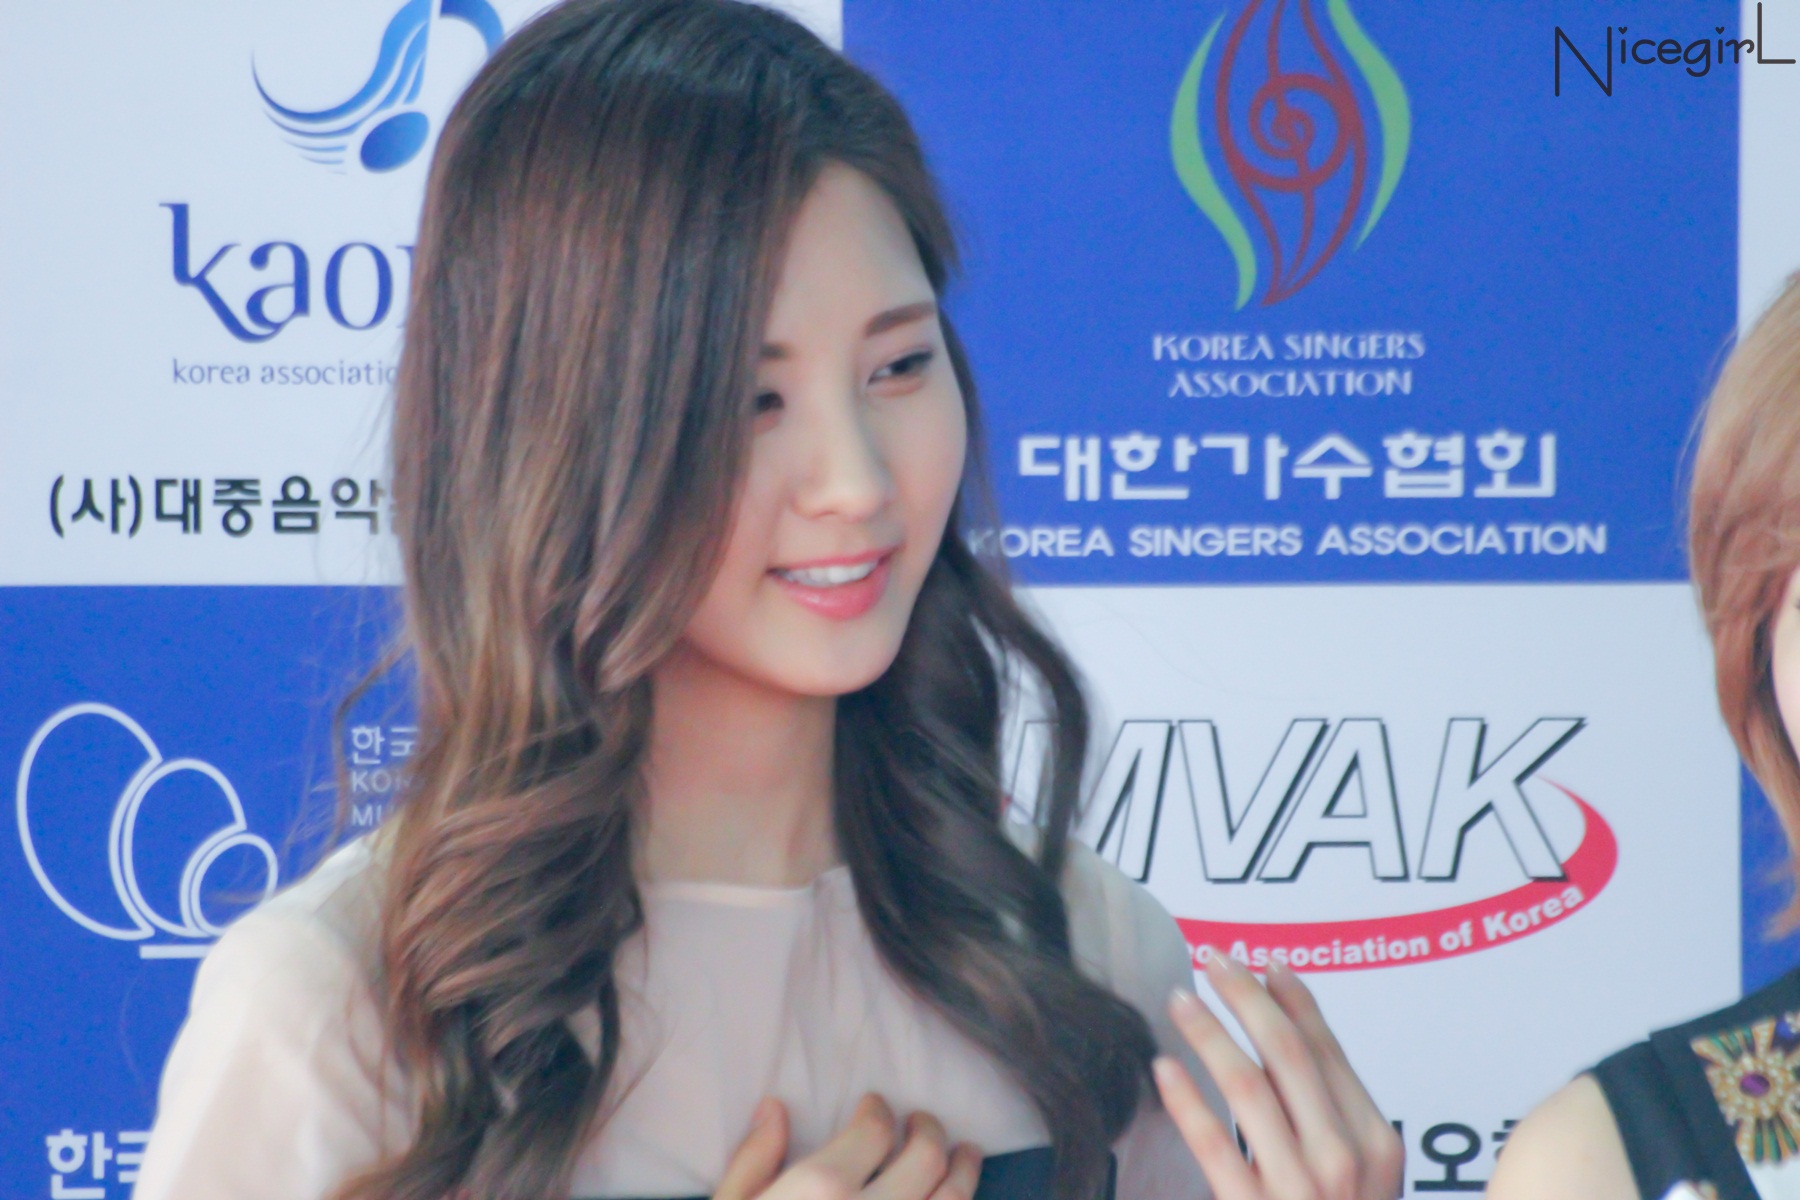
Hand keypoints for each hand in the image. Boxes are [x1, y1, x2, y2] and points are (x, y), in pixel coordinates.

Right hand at [715, 1093, 982, 1199]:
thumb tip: (773, 1108)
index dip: (880, 1112)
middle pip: (928, 1159)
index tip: (875, 1105)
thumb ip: (752, 1161)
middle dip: (930, 1132)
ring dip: (967, 1172)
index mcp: (822, 1187)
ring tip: (967, 1156)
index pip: (875, 1129)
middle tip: (922, 1122)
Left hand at [1152, 954, 1402, 1199]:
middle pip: (1287, 1054)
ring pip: (1247, 1088)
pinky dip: (1186, 1102)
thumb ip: (1332, 1112)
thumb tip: (1290, 1030)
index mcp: (1375, 1141)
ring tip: (1178, 999)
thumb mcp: (1361, 1173)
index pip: (1325, 1048)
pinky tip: (1163, 1069)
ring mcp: (1302, 1188)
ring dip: (1208, 1035)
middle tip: (1211, 957)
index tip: (1259, 961)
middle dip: (1245, 997)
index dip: (1290, 997)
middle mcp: (1344, 1158)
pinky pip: (1215, 1148)